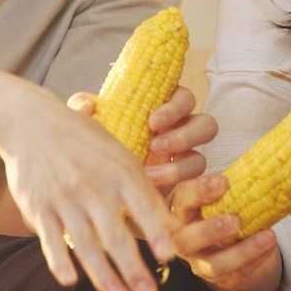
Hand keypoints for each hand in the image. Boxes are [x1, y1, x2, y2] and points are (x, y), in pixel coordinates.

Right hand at [0, 97, 177, 290]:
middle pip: (115, 234)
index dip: (156, 232)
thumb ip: (145, 192)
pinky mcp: (39, 208)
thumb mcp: (119, 156)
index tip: (168, 257)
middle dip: (133, 268)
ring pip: (85, 244)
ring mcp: (65, 199)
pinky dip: (59, 261)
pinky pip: (50, 240)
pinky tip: (70, 280)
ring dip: (103, 275)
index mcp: (119, 171)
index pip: (143, 205)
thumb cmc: (83, 141)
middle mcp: (93, 186)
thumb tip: (174, 227)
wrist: (31, 123)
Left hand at [67, 86, 217, 195]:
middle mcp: (181, 133)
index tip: (153, 121)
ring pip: (201, 159)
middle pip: (206, 125)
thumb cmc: (97, 144)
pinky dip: (174, 191)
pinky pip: (193, 189)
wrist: (98, 185)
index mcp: (164, 109)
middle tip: (157, 145)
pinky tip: (150, 193)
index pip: (184, 98)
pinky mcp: (181, 188)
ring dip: (180, 167)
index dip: (175, 107)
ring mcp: (184, 162)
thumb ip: (84, 108)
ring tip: (150, 176)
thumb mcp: (86, 125)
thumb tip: (87, 104)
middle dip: (185, 135)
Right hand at [167, 173, 281, 290]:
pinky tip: (270, 245)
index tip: (223, 182)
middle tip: (235, 219)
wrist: (229, 244)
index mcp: (181, 210)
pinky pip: (235, 273)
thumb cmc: (223, 208)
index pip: (182, 199)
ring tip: (266, 236)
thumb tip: (262, 162)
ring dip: (240, 251)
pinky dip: (255, 258)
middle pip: (183, 239)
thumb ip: (228, 184)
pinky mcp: (217, 276)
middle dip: (209, 230)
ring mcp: (198, 261)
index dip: (198, 192)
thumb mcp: (221, 194)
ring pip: (211, 263)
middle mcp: (182, 238)